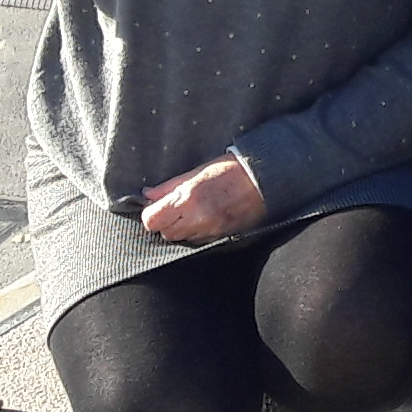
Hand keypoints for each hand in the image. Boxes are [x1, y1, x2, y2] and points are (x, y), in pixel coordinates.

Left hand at [137, 153, 265, 243]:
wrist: (263, 179)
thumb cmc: (230, 170)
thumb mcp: (196, 172)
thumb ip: (169, 186)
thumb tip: (148, 195)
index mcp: (188, 198)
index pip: (152, 220)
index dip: (151, 215)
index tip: (156, 208)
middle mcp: (197, 217)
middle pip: (166, 234)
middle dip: (167, 223)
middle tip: (176, 209)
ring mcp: (210, 230)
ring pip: (183, 240)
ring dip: (183, 229)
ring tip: (194, 212)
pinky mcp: (222, 236)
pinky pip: (200, 241)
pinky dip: (198, 233)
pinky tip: (207, 218)